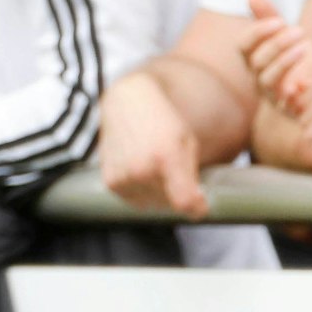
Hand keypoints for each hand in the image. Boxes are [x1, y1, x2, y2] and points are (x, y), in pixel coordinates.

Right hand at [98, 71, 209, 217]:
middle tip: (172, 172)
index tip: (200, 203)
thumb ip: (193, 177)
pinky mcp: (111, 182)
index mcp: (166, 157)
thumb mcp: (187, 144)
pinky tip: (141, 169)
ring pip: (152, 205)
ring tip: (155, 166)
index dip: (196, 207)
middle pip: (170, 205)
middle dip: (176, 195)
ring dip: (159, 194)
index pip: (185, 203)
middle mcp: (141, 169)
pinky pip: (135, 200)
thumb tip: (195, 208)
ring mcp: (123, 177)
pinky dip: (142, 191)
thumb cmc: (163, 122)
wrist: (127, 102)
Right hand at [242, 0, 311, 123]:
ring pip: (268, 80)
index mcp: (253, 59)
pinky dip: (296, 92)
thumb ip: (269, 15)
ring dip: (285, 62)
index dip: (257, 33)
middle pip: (257, 62)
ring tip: (305, 47)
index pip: (243, 46)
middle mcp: (258, 78)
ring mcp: (272, 95)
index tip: (279, 20)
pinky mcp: (289, 109)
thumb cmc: (298, 53)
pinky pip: (286, 105)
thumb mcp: (285, 33)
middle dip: (277, 44)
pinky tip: (308, 80)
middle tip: (299, 31)